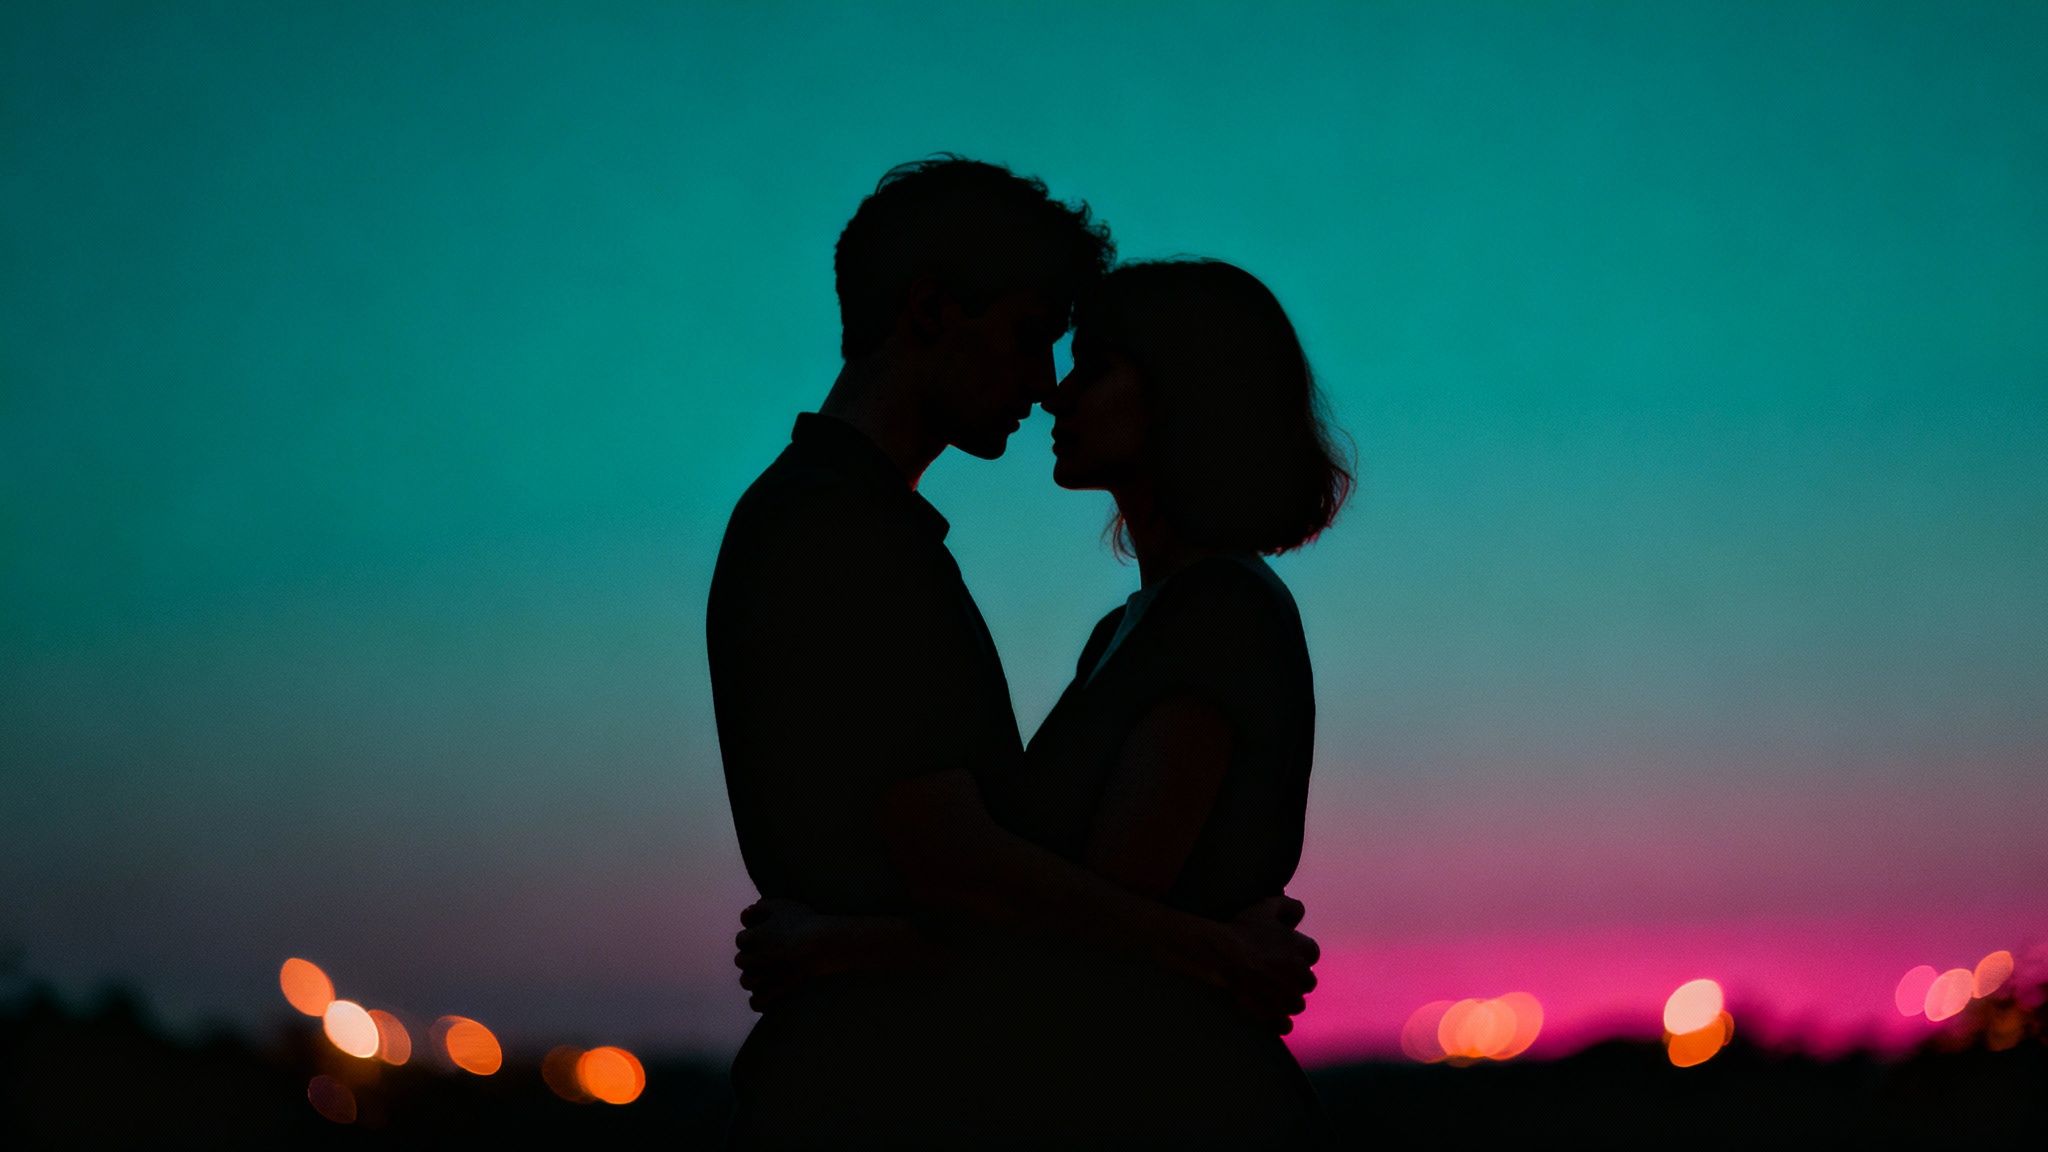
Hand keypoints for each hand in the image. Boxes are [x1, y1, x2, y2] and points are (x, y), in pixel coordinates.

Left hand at [733, 897, 848, 1011]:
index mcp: (752, 938)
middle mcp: (753, 959)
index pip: (741, 939)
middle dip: (750, 957)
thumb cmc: (803, 922)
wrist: (822, 944)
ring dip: (752, 977)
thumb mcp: (780, 906)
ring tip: (764, 974)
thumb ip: (761, 907)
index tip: (764, 935)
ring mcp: (763, 977)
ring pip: (746, 981)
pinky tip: (767, 994)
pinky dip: (759, 1000)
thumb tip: (748, 911)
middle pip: (741, 960)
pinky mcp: (775, 991)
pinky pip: (757, 1002)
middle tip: (766, 954)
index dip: (752, 936)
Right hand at [1217, 893, 1318, 1034]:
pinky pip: (1285, 1025)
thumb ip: (1289, 906)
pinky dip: (1280, 1022)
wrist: (1219, 955)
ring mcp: (1287, 997)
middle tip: (1277, 975)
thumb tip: (1300, 912)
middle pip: (1307, 982)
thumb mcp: (1266, 907)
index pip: (1312, 953)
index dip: (1299, 954)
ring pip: (1297, 1004)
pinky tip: (1271, 1017)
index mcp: (1302, 949)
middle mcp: (1299, 975)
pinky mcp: (1273, 1014)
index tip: (1285, 954)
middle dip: (1296, 979)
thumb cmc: (1242, 930)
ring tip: (1271, 995)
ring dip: (1288, 1000)